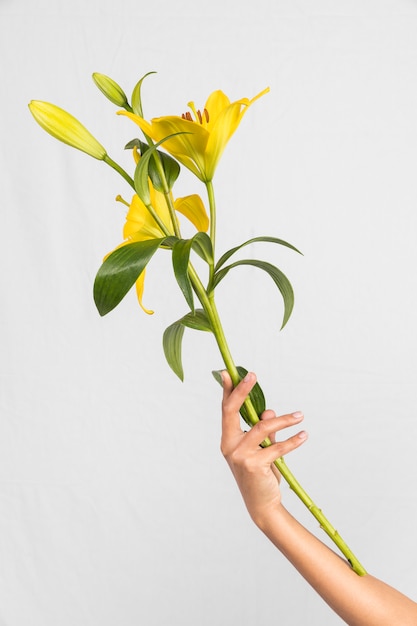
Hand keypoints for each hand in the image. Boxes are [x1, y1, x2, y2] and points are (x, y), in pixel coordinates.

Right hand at [220, 371, 307, 524]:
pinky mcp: (254, 465)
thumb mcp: (261, 449)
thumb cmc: (260, 474)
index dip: (227, 391)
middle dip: (242, 391)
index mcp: (228, 439)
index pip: (226, 410)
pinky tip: (303, 435)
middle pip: (232, 411)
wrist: (262, 505)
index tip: (228, 373)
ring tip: (300, 416)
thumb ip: (263, 430)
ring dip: (283, 420)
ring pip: (262, 427)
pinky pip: (277, 447)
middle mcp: (229, 445)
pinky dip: (292, 441)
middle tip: (253, 375)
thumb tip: (268, 412)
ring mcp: (239, 456)